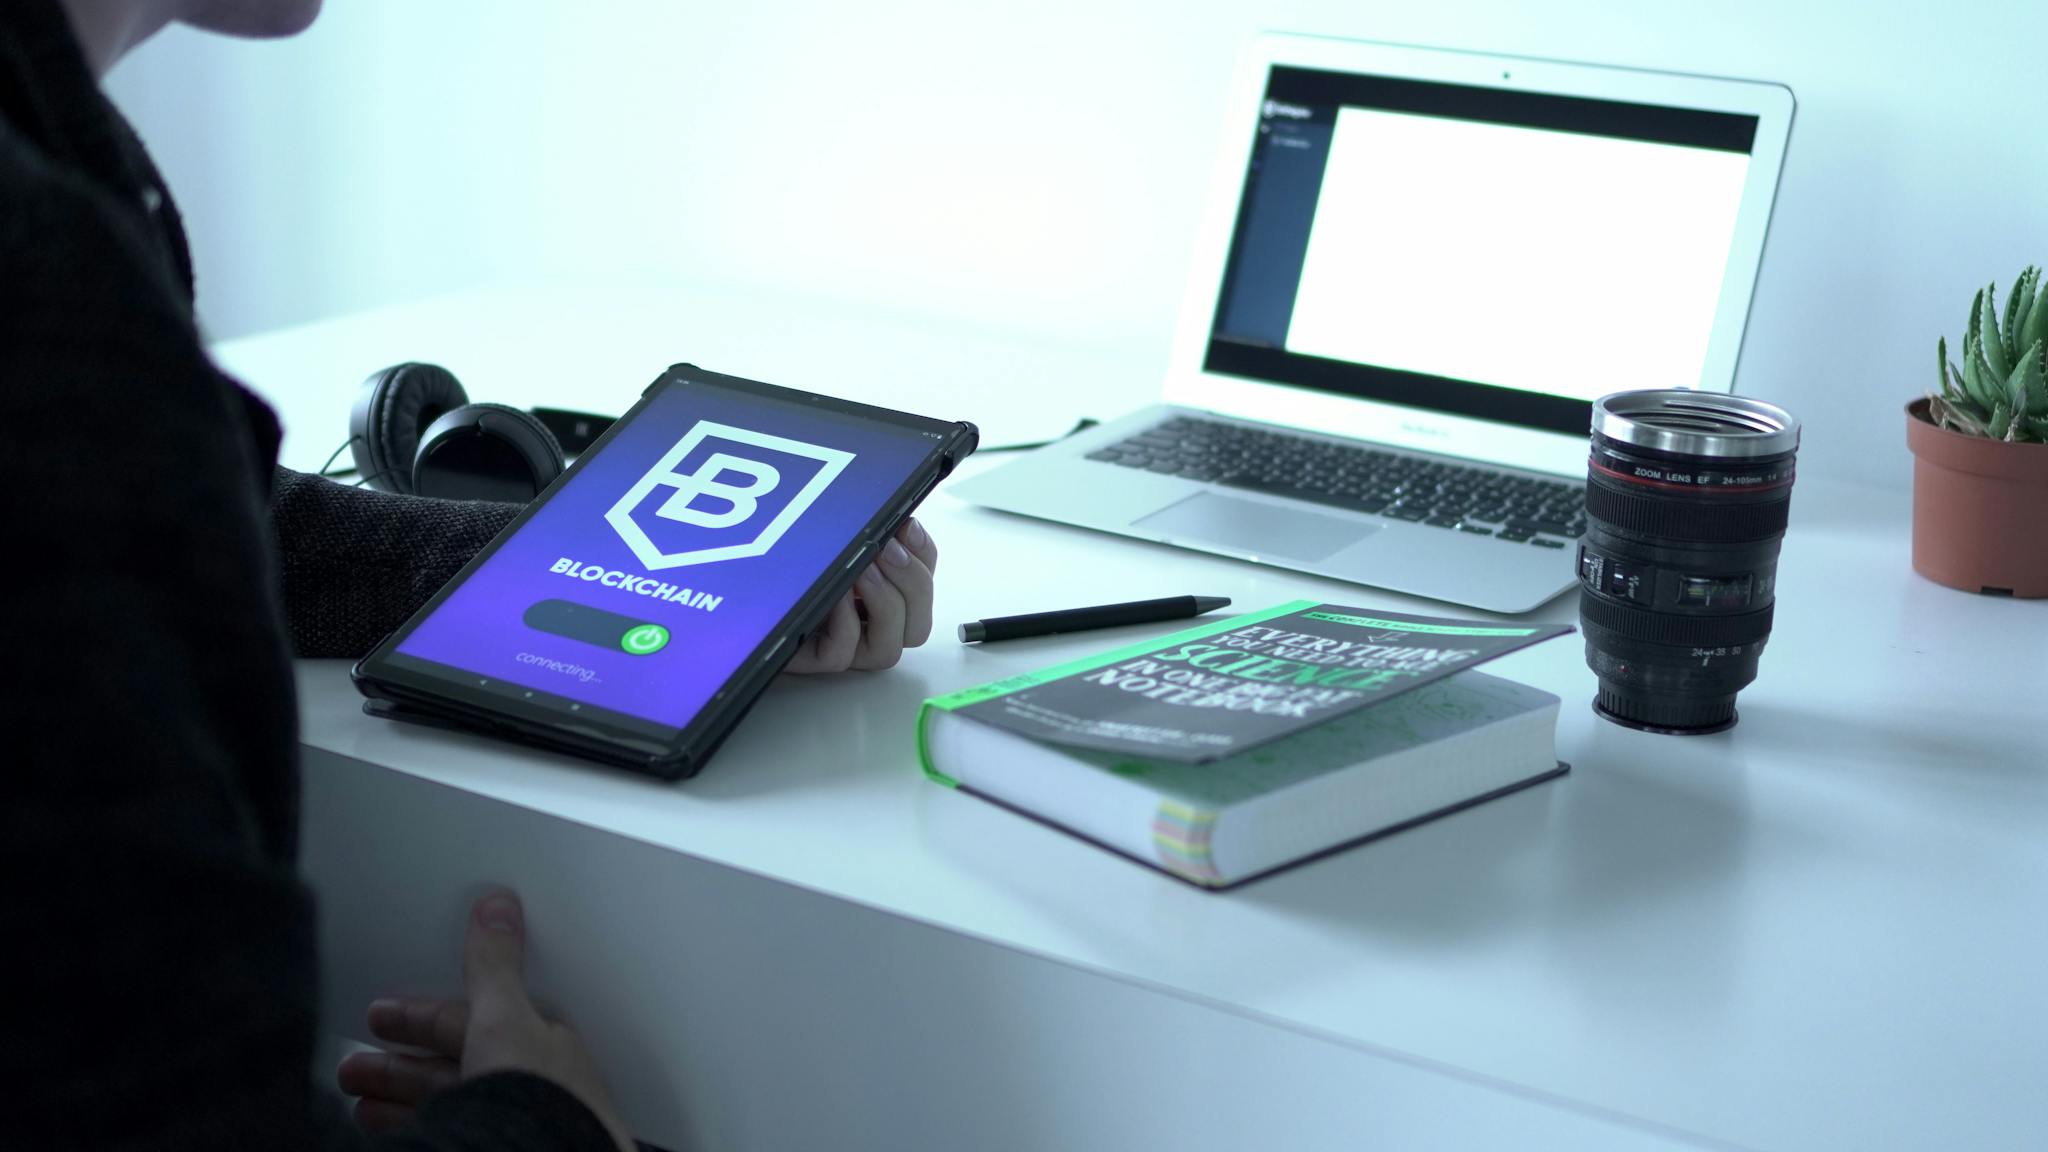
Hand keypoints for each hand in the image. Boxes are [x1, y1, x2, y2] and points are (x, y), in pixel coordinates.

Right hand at [337, 890, 633, 1151]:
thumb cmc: (540, 1100)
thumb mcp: (507, 1019)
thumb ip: (494, 968)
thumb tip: (499, 907)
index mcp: (542, 1047)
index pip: (474, 1021)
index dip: (424, 1016)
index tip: (381, 1014)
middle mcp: (530, 1087)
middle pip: (455, 1065)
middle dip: (400, 1063)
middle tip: (354, 1066)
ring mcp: (511, 1121)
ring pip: (446, 1103)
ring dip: (397, 1096)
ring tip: (358, 1100)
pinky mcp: (491, 1143)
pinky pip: (445, 1129)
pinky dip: (410, 1124)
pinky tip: (385, 1126)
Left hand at [784, 516, 938, 672]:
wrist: (743, 587)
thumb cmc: (791, 564)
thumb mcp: (836, 541)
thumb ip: (869, 535)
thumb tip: (899, 519)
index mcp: (883, 598)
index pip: (923, 587)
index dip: (925, 558)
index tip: (907, 525)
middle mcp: (870, 630)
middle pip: (917, 628)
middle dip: (912, 584)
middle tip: (888, 550)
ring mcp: (845, 650)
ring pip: (888, 650)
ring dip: (884, 605)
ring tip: (864, 570)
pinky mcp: (813, 660)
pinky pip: (841, 654)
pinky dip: (844, 622)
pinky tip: (835, 595)